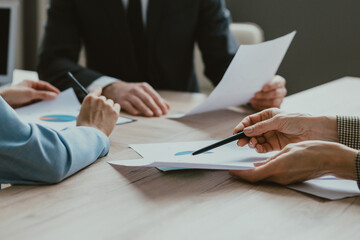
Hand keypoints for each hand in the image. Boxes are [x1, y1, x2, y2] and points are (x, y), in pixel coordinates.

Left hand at [0, 80, 59, 107]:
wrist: (2, 103)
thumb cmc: (12, 94)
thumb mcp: (30, 93)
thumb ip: (43, 95)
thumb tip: (54, 96)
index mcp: (30, 83)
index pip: (44, 85)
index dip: (52, 89)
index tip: (59, 94)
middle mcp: (30, 90)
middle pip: (43, 93)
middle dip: (50, 97)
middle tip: (57, 101)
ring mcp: (28, 98)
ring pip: (40, 100)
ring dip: (45, 103)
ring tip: (52, 107)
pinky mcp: (27, 105)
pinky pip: (36, 106)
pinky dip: (41, 108)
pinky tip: (44, 110)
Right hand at [77, 87, 120, 135]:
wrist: (91, 135)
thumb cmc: (84, 127)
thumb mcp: (81, 114)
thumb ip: (87, 107)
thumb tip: (90, 108)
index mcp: (89, 99)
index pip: (97, 89)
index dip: (98, 92)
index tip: (99, 94)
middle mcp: (99, 100)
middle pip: (104, 98)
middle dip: (102, 104)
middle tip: (99, 113)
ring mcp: (108, 105)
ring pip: (110, 102)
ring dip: (108, 108)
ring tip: (104, 117)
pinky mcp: (115, 112)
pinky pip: (117, 106)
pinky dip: (115, 110)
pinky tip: (110, 116)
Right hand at [102, 81, 169, 116]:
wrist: (116, 89)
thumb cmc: (134, 92)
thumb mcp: (145, 92)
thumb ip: (156, 99)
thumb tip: (168, 107)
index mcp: (144, 87)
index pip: (154, 96)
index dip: (160, 103)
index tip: (165, 111)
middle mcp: (136, 90)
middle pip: (147, 98)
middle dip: (154, 106)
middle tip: (159, 114)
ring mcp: (128, 95)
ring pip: (137, 102)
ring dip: (144, 108)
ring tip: (150, 114)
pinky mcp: (121, 100)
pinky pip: (127, 105)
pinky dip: (132, 109)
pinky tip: (137, 113)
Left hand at [229, 141, 357, 184]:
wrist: (329, 159)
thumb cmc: (310, 150)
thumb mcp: (286, 150)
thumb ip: (271, 158)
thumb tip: (257, 164)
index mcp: (277, 168)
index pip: (253, 175)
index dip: (240, 174)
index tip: (230, 171)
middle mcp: (280, 177)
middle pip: (256, 178)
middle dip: (244, 174)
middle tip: (235, 168)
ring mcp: (286, 180)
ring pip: (264, 178)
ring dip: (253, 173)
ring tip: (245, 165)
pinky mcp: (290, 179)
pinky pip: (272, 177)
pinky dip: (263, 172)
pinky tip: (260, 165)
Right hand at [234, 108, 337, 152]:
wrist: (314, 131)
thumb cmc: (298, 120)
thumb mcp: (278, 121)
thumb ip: (261, 127)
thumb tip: (246, 131)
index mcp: (268, 115)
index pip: (251, 120)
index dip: (243, 126)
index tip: (236, 132)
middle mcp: (268, 125)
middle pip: (251, 131)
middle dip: (245, 136)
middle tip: (240, 142)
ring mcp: (271, 135)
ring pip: (256, 140)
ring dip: (252, 143)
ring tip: (253, 144)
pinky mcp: (275, 145)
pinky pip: (263, 147)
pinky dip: (259, 148)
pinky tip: (259, 148)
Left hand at [250, 75, 286, 110]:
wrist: (259, 90)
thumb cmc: (260, 83)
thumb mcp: (261, 79)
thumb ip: (260, 80)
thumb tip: (254, 81)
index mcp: (280, 81)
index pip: (277, 83)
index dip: (270, 86)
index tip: (262, 88)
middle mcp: (282, 91)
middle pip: (276, 94)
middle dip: (264, 95)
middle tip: (255, 95)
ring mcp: (280, 100)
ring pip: (273, 102)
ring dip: (261, 102)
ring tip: (252, 100)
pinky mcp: (276, 107)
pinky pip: (269, 108)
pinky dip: (260, 106)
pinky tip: (254, 104)